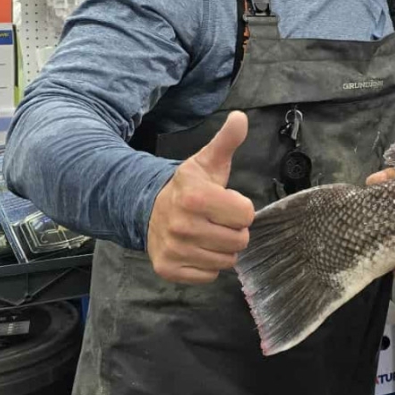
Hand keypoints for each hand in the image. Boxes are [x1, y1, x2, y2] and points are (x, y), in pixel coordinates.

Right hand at [147, 111, 255, 283]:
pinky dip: (207, 265)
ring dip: (222, 249)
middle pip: (239, 240)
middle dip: (234, 230)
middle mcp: (183, 225)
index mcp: (196, 196)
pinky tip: (197, 248)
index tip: (226, 203)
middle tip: (218, 220)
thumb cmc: (189, 186)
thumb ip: (227, 140)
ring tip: (208, 233)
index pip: (247, 214)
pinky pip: (208, 276)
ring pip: (226, 261)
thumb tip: (241, 117)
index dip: (241, 209)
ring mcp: (174, 249)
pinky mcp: (168, 269)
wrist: (148, 208)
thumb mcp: (208, 161)